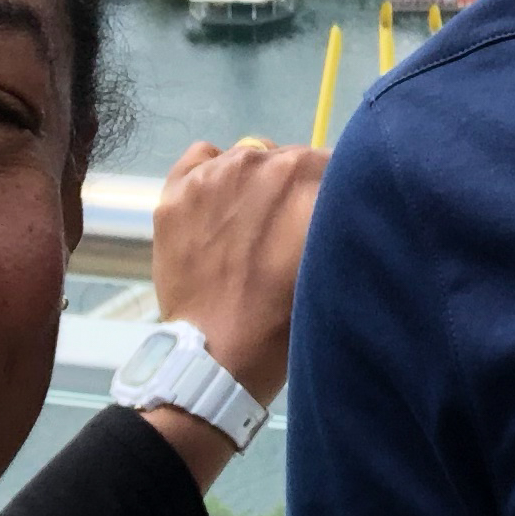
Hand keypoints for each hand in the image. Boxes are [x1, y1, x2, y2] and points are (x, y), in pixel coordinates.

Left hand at [149, 136, 326, 408]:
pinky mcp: (175, 193)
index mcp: (307, 176)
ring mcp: (211, 175)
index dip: (328, 193)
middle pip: (286, 159)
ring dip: (253, 183)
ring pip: (246, 158)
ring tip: (248, 227)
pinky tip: (217, 210)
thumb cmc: (286, 318)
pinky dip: (212, 176)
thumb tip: (339, 190)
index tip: (322, 222)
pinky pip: (202, 157)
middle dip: (291, 188)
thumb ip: (339, 214)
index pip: (329, 164)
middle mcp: (259, 161)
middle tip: (285, 232)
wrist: (220, 357)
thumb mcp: (334, 260)